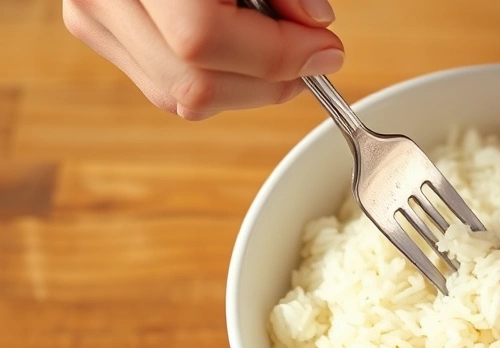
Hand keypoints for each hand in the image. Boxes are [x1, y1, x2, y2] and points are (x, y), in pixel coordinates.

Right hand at [63, 0, 344, 119]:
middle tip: (310, 58)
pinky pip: (167, 88)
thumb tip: (317, 29)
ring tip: (275, 49)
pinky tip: (238, 49)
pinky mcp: (100, 35)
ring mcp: (96, 20)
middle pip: (195, 83)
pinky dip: (216, 81)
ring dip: (247, 87)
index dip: (276, 55)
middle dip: (269, 82)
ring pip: (183, 97)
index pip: (203, 37)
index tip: (326, 50)